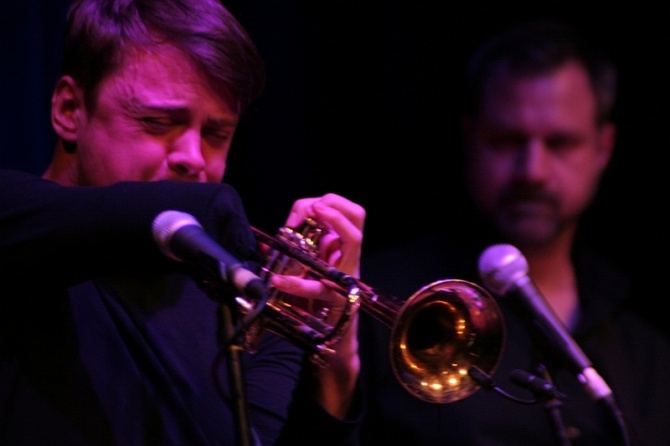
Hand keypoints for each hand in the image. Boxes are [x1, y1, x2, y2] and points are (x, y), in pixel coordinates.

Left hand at [270, 193, 364, 418]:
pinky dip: (297, 282)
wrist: (332, 340)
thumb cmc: (317, 304)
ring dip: (333, 222)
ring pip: (353, 239)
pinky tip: (279, 281)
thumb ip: (289, 258)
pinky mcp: (340, 299)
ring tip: (309, 218)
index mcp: (339, 249)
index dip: (322, 203)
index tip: (297, 215)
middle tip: (310, 211)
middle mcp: (348, 258)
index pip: (343, 211)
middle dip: (332, 205)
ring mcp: (348, 276)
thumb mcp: (303, 274)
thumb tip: (264, 245)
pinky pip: (320, 286)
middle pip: (356, 215)